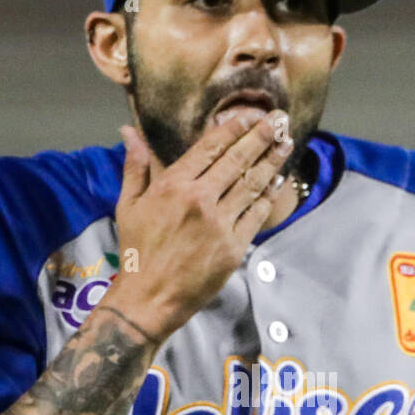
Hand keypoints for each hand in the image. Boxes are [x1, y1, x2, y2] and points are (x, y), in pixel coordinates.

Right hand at [99, 108, 293, 343]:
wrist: (149, 298)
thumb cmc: (137, 252)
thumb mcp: (128, 205)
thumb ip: (136, 166)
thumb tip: (130, 131)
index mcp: (173, 185)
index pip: (210, 147)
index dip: (233, 128)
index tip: (249, 116)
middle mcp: (199, 200)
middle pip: (237, 160)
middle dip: (261, 137)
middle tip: (279, 121)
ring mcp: (219, 224)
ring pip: (252, 184)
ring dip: (272, 162)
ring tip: (286, 145)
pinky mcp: (233, 247)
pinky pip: (256, 215)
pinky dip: (268, 196)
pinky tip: (278, 182)